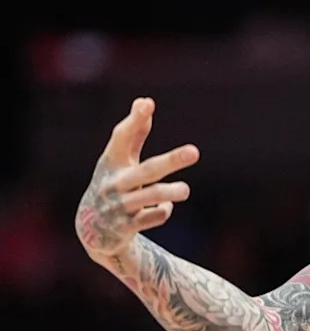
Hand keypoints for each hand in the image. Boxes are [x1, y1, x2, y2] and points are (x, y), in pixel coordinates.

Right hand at [75, 97, 199, 259]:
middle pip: (146, 169)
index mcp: (112, 162)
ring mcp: (119, 205)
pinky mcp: (125, 226)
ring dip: (171, 192)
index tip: (148, 104)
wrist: (92, 229)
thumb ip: (134, 133)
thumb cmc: (114, 184)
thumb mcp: (119, 160)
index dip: (134, 120)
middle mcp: (114, 182)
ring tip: (185, 190)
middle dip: (171, 160)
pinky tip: (164, 208)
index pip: (121, 137)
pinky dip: (163, 211)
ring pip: (150, 196)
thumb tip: (145, 101)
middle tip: (195, 152)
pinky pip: (152, 218)